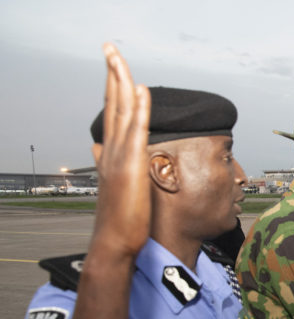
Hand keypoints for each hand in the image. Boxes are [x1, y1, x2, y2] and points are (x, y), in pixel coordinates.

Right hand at [91, 43, 150, 259]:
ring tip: (117, 56)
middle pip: (112, 103)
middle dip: (111, 73)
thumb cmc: (120, 216)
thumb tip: (98, 146)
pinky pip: (136, 130)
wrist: (115, 240)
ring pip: (121, 110)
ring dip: (121, 81)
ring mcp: (119, 155)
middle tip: (109, 47)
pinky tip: (140, 89)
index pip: (111, 112)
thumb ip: (107, 160)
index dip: (112, 87)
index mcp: (110, 151)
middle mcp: (111, 149)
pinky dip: (139, 108)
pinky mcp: (130, 164)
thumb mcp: (114, 182)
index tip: (113, 66)